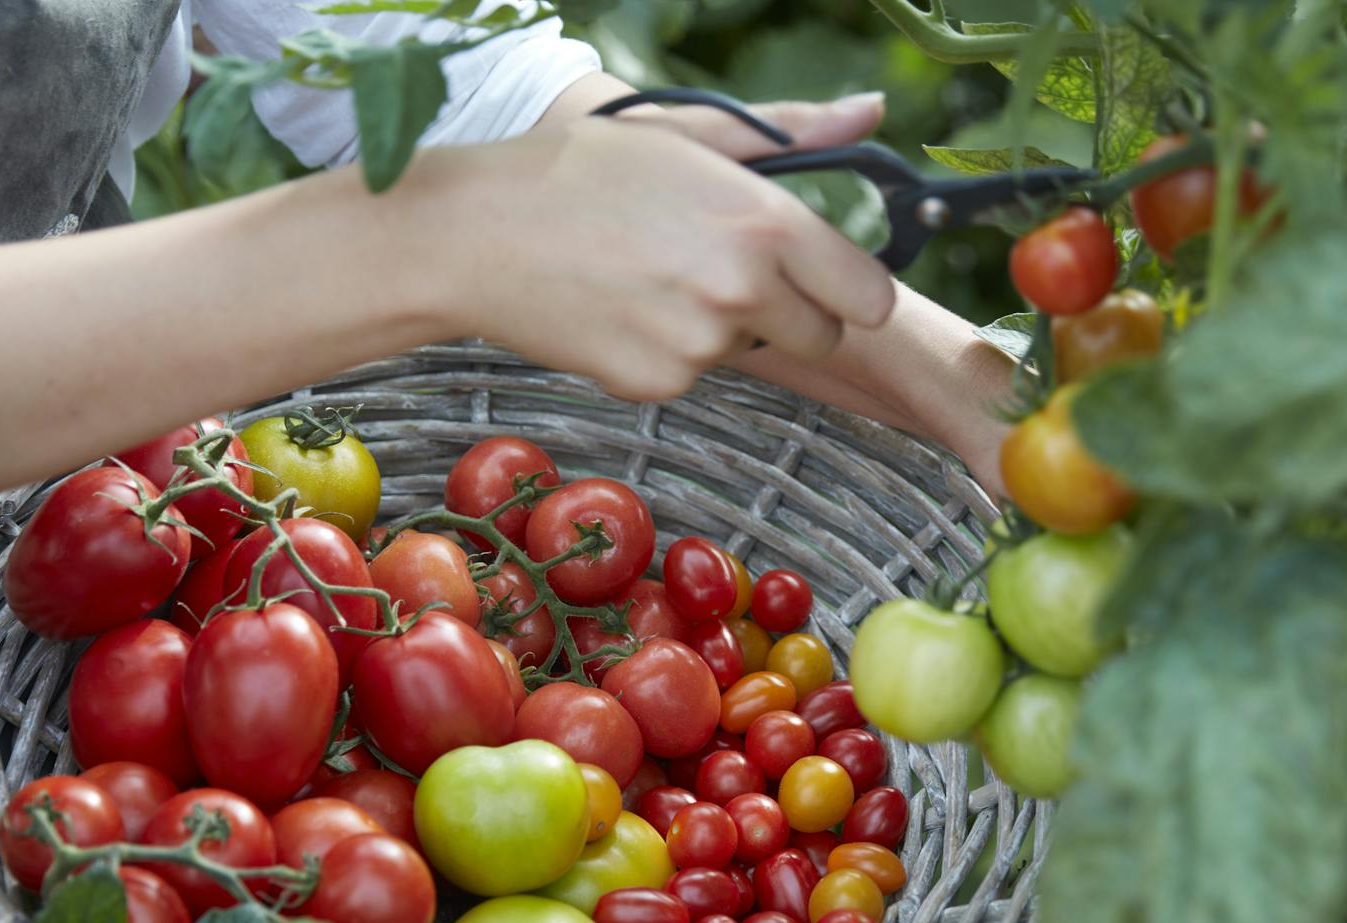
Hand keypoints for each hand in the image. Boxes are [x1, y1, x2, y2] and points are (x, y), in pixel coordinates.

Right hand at [399, 95, 896, 400]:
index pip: (868, 294)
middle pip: (821, 336)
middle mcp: (742, 290)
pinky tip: (619, 310)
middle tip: (722, 272)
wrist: (475, 233)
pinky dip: (663, 353)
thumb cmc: (580, 170)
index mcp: (763, 223)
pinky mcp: (657, 385)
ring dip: (717, 327)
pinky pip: (688, 376)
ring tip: (650, 276)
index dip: (849, 289)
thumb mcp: (686, 134)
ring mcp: (700, 346)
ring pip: (747, 352)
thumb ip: (789, 131)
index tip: (824, 280)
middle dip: (790, 313)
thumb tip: (871, 112)